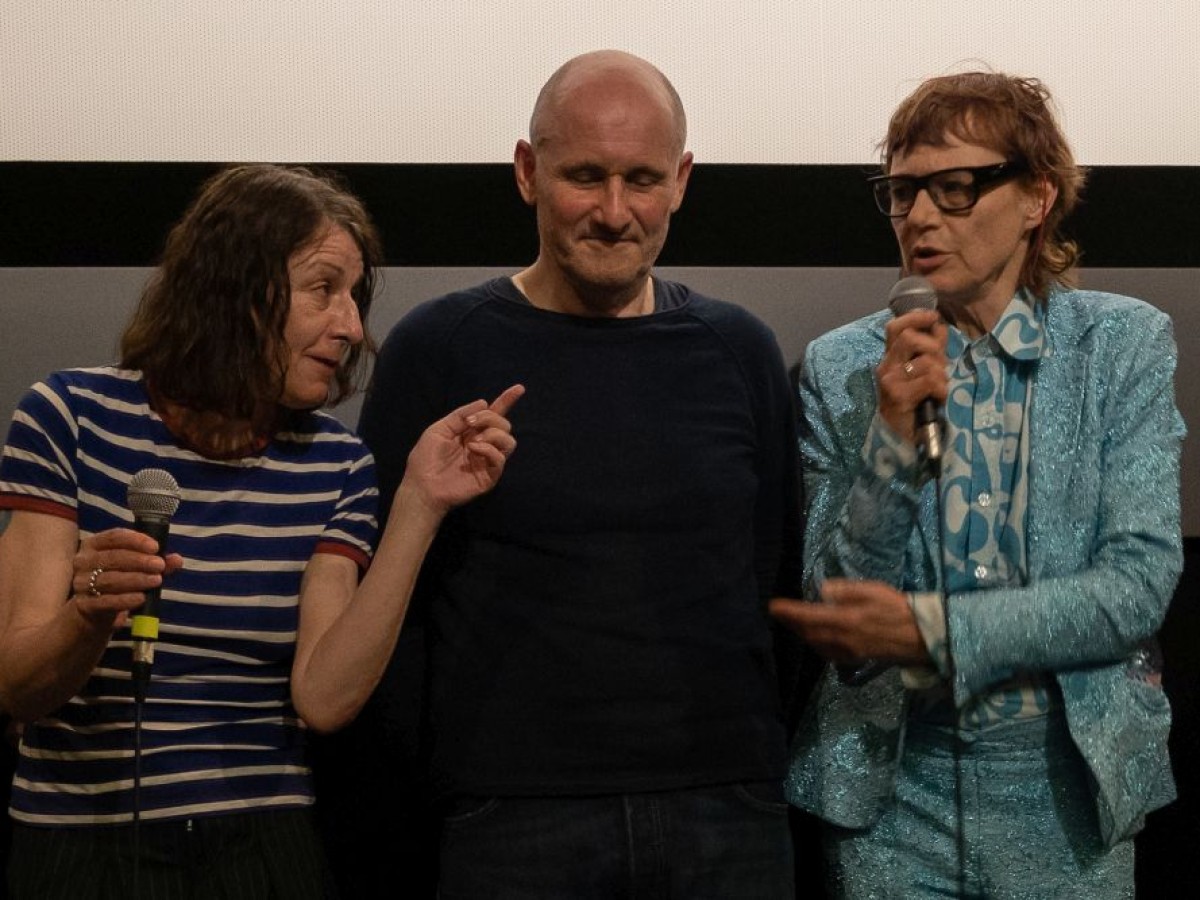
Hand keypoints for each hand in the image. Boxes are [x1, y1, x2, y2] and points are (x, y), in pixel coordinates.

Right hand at [71, 528, 183, 629]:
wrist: (96, 607)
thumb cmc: (118, 578)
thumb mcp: (136, 566)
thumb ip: (156, 561)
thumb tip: (177, 559)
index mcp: (94, 544)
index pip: (114, 536)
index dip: (136, 540)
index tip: (156, 547)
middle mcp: (84, 561)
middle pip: (113, 557)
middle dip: (139, 561)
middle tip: (159, 566)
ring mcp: (81, 583)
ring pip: (109, 579)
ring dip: (136, 579)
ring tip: (156, 580)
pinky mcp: (84, 604)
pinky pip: (105, 601)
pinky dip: (125, 599)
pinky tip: (141, 598)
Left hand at [401, 384, 524, 514]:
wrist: (422, 486)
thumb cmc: (425, 459)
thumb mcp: (439, 429)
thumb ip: (460, 415)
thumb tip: (485, 403)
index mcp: (471, 432)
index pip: (493, 414)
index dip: (506, 401)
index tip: (519, 388)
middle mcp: (483, 444)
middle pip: (504, 424)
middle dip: (490, 418)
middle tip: (470, 423)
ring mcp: (487, 460)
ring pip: (509, 440)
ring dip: (493, 433)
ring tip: (473, 441)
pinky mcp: (490, 476)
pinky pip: (501, 458)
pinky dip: (489, 449)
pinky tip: (474, 449)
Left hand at [768, 579, 926, 664]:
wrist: (922, 637)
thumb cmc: (899, 609)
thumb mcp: (874, 590)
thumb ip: (846, 590)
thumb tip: (823, 591)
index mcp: (846, 620)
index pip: (809, 616)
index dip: (789, 612)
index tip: (773, 606)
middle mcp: (843, 639)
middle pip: (808, 633)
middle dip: (791, 623)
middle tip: (779, 613)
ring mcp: (849, 652)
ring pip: (816, 644)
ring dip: (802, 633)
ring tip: (794, 623)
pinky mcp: (856, 658)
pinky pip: (827, 653)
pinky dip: (816, 643)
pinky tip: (816, 637)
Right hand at [877, 309, 947, 445]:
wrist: (902, 437)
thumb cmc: (916, 402)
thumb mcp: (924, 370)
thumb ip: (931, 348)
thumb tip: (939, 324)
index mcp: (890, 357)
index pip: (895, 326)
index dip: (915, 317)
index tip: (934, 318)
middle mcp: (886, 365)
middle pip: (909, 337)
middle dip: (933, 348)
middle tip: (940, 365)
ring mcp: (889, 380)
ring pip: (925, 361)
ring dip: (941, 374)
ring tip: (939, 388)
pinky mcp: (898, 395)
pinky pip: (930, 380)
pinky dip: (941, 389)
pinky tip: (938, 398)